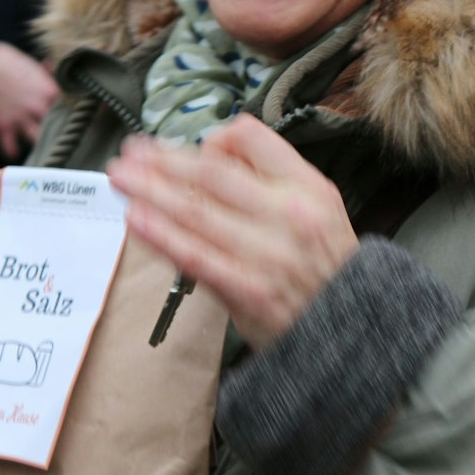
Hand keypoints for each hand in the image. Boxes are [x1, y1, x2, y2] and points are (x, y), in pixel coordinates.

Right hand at [0, 42, 59, 160]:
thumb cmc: (4, 58)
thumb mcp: (28, 61)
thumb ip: (42, 70)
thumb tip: (50, 67)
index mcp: (48, 89)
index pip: (67, 105)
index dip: (68, 110)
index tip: (68, 114)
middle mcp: (38, 107)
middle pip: (56, 125)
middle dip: (58, 129)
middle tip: (59, 135)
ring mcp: (20, 118)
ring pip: (36, 138)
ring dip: (39, 142)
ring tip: (42, 147)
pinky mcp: (2, 125)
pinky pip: (9, 145)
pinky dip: (11, 150)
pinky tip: (14, 154)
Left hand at [105, 115, 356, 348]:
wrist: (355, 335)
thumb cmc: (326, 268)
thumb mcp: (320, 208)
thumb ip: (272, 177)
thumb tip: (213, 152)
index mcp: (307, 186)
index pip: (252, 139)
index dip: (211, 139)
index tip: (182, 146)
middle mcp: (288, 214)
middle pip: (211, 174)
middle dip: (162, 161)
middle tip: (129, 152)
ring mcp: (268, 254)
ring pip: (196, 211)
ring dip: (150, 191)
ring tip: (120, 177)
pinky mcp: (248, 291)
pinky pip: (195, 256)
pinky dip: (161, 236)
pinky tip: (135, 219)